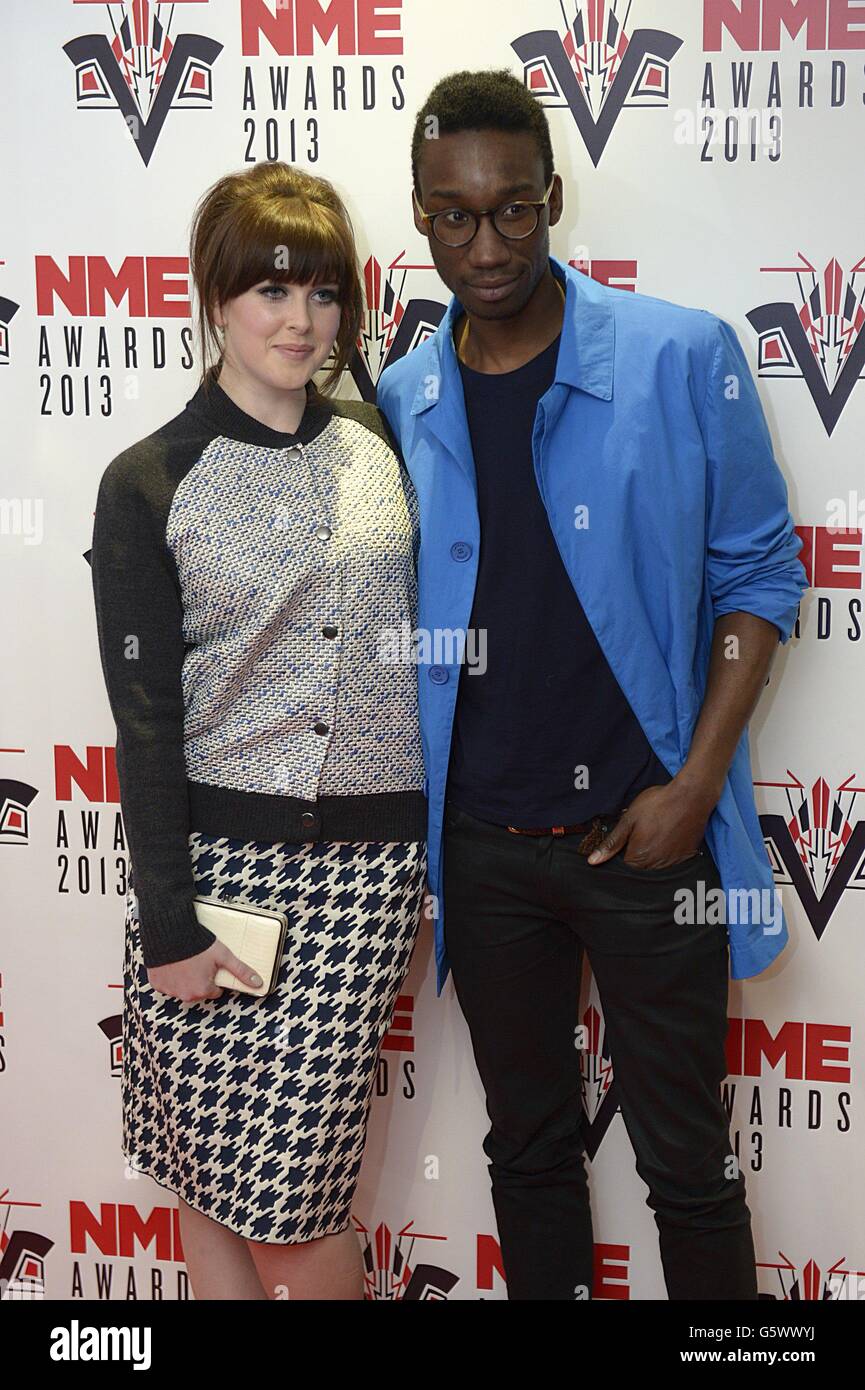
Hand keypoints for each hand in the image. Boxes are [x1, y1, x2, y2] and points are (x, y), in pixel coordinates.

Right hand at [147, 940, 262, 1001]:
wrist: (169, 932)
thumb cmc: (197, 944)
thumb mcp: (223, 956)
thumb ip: (241, 971)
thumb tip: (258, 983)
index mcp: (202, 990)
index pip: (214, 991)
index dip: (214, 977)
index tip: (210, 966)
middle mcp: (185, 995)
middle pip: (197, 990)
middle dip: (199, 979)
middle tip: (198, 962)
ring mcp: (169, 990)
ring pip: (181, 988)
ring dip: (184, 978)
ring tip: (185, 961)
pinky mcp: (157, 983)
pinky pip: (166, 983)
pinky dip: (169, 976)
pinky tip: (173, 963)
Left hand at [586, 779, 718, 869]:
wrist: (691, 796)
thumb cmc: (658, 804)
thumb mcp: (629, 819)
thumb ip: (612, 842)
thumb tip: (593, 861)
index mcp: (638, 857)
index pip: (623, 866)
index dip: (623, 851)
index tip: (629, 837)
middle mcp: (655, 865)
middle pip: (640, 867)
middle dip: (638, 852)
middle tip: (645, 831)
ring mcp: (673, 862)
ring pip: (656, 865)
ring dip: (653, 853)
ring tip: (658, 832)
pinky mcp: (686, 856)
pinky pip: (672, 861)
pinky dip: (668, 852)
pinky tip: (669, 835)